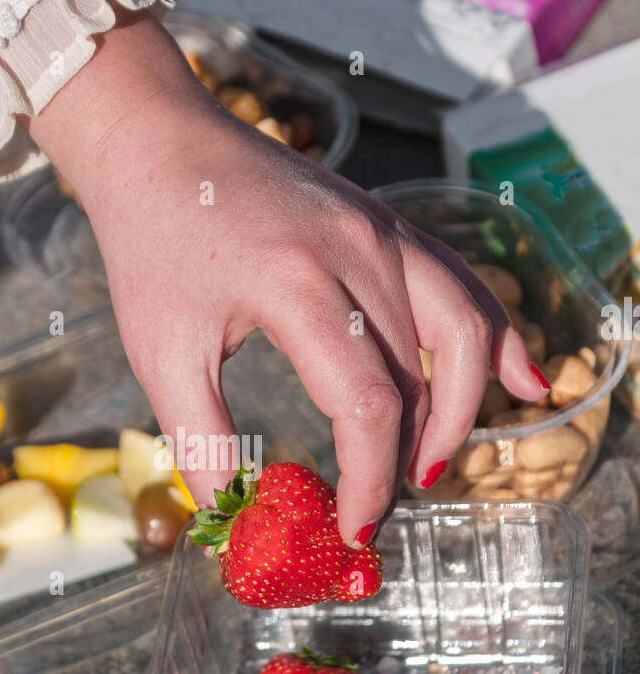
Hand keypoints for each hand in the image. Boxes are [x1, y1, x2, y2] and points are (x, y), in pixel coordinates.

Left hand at [26, 13, 547, 544]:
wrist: (160, 145)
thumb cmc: (153, 245)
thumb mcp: (160, 352)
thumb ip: (200, 441)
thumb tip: (233, 519)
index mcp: (296, 285)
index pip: (369, 404)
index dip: (371, 479)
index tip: (353, 527)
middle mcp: (357, 251)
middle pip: (417, 378)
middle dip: (403, 460)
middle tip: (374, 510)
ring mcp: (382, 231)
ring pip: (462, 331)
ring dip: (457, 411)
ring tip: (428, 467)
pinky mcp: (388, 224)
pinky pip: (462, 286)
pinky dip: (497, 339)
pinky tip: (521, 383)